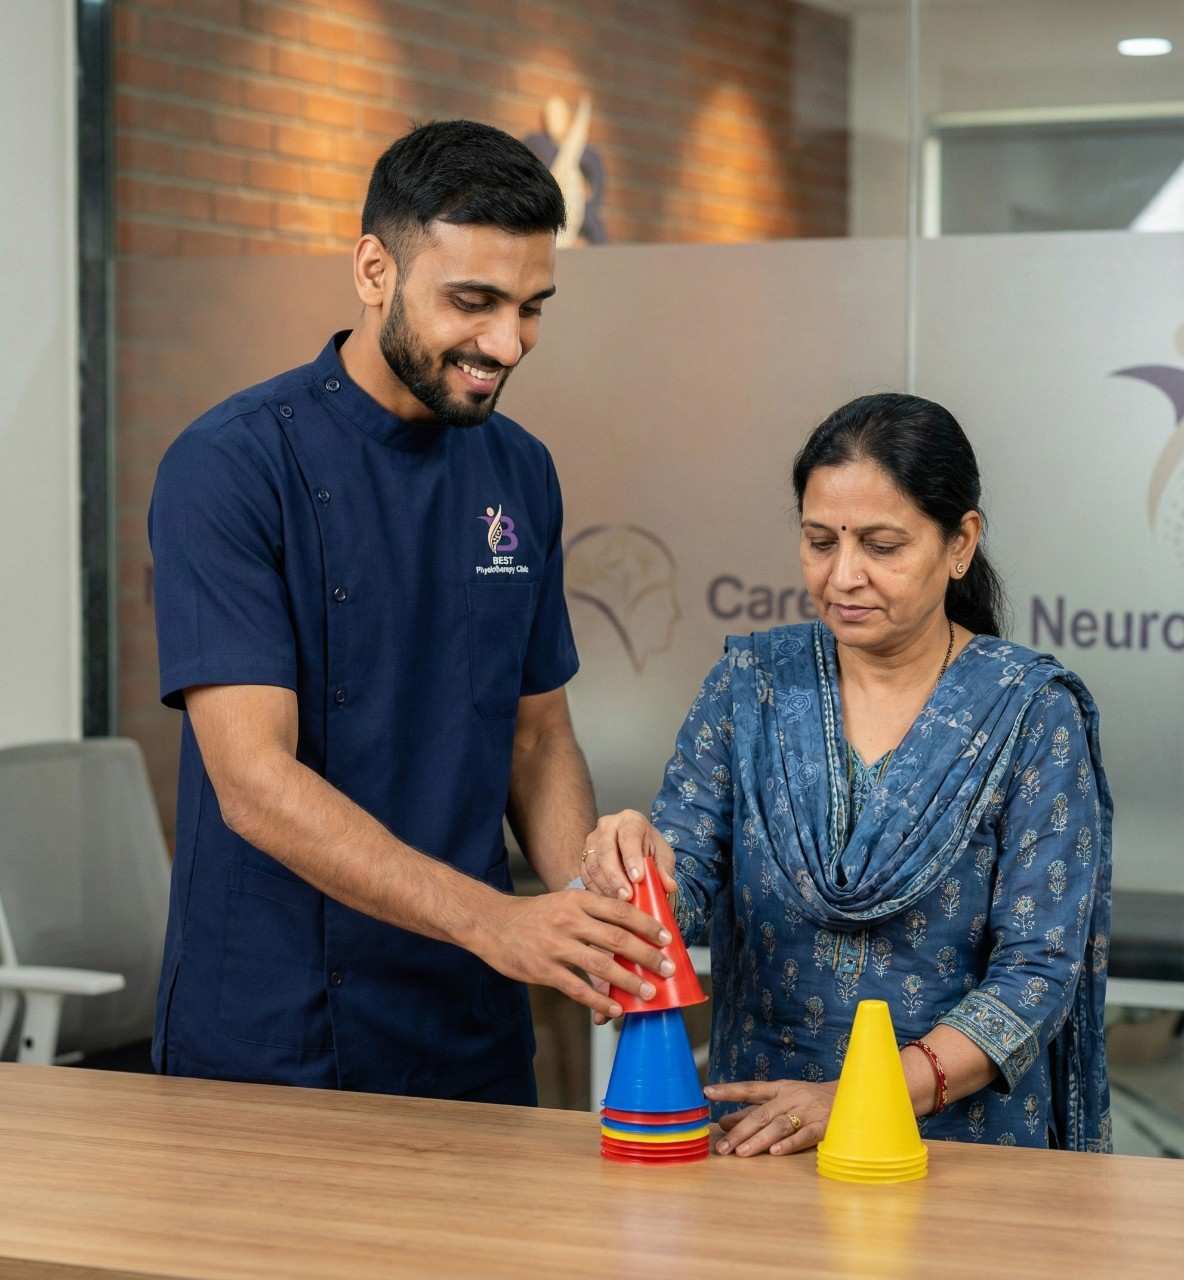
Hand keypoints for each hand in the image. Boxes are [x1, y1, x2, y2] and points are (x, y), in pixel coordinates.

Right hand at [474, 889, 675, 1019]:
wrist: (492, 923)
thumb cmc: (535, 915)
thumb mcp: (564, 901)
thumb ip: (593, 913)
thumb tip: (630, 931)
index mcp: (577, 900)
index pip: (620, 910)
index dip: (647, 925)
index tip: (667, 938)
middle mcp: (569, 921)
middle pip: (618, 939)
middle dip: (648, 955)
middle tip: (668, 968)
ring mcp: (556, 946)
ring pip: (601, 965)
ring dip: (630, 981)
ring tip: (649, 992)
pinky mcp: (543, 970)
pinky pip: (577, 988)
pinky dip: (599, 1000)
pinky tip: (615, 1008)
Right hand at [580, 810, 676, 900]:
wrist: (633, 845)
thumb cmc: (649, 847)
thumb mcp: (662, 854)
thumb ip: (665, 868)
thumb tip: (669, 886)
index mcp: (630, 820)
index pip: (629, 836)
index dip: (632, 858)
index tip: (638, 878)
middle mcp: (607, 826)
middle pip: (606, 850)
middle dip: (616, 876)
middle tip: (627, 896)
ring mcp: (592, 841)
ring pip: (593, 864)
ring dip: (606, 886)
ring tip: (619, 903)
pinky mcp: (584, 858)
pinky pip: (586, 875)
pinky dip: (596, 890)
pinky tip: (608, 902)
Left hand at [705, 1078, 837, 1156]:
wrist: (853, 1097)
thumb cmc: (811, 1100)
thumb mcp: (783, 1099)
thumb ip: (754, 1110)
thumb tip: (724, 1122)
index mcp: (780, 1088)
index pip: (750, 1088)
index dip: (729, 1090)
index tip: (707, 1092)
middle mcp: (791, 1097)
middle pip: (761, 1113)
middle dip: (739, 1131)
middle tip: (722, 1147)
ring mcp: (808, 1111)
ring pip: (779, 1125)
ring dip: (759, 1140)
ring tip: (741, 1153)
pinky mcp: (824, 1126)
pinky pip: (805, 1135)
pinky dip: (790, 1144)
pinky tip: (775, 1153)